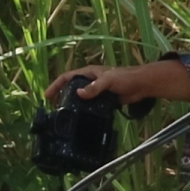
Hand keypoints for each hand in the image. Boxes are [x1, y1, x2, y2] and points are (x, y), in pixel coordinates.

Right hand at [54, 62, 172, 108]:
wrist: (142, 85)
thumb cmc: (126, 78)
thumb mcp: (108, 80)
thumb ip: (94, 87)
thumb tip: (78, 93)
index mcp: (89, 73)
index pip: (67, 77)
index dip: (56, 85)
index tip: (47, 96)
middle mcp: (90, 81)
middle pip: (71, 87)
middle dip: (61, 95)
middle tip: (53, 107)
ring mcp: (96, 90)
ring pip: (80, 97)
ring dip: (72, 104)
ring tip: (64, 114)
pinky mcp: (103, 99)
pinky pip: (90, 104)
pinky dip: (84, 110)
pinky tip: (82, 117)